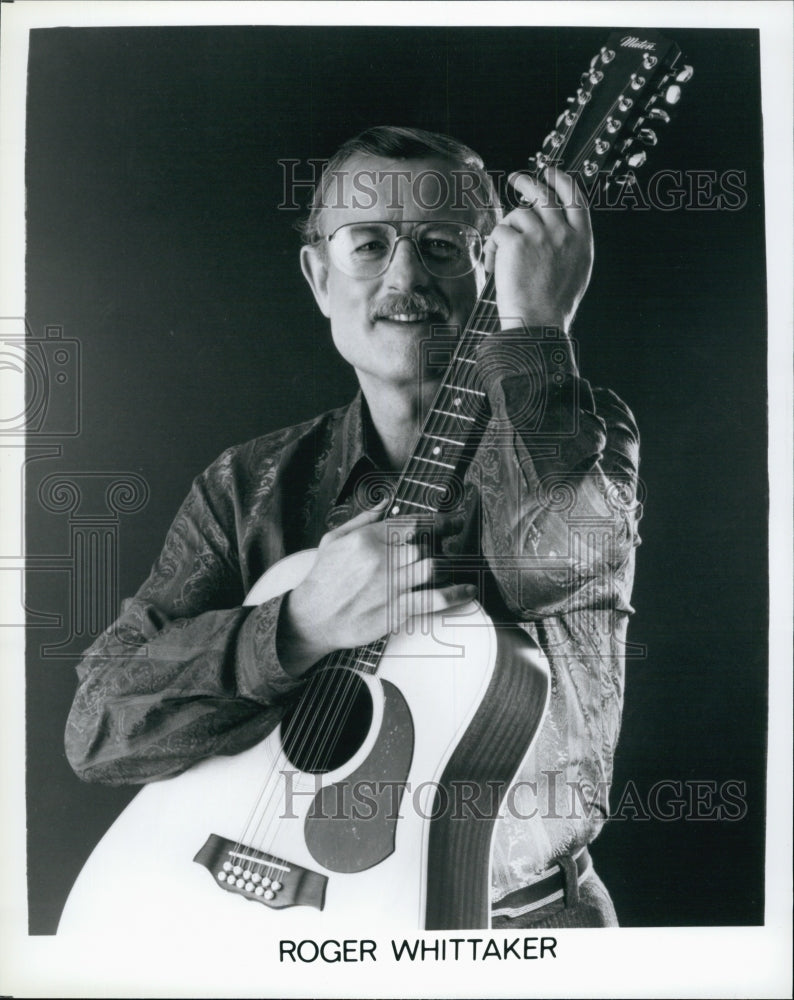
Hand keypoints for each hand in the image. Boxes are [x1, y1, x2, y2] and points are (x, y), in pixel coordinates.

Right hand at [275, 503, 474, 675]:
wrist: (311, 616)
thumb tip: (384, 503)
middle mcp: (381, 559)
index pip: (412, 524)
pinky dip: (455, 594)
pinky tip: (468, 591)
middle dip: (446, 541)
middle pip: (426, 545)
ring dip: (451, 564)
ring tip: (461, 563)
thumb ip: (362, 519)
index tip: (452, 521)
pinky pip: (432, 599)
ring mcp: (390, 585)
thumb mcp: (334, 539)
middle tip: (458, 540)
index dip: (438, 521)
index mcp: (368, 538)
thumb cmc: (322, 578)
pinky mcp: (395, 610)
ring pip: (433, 568)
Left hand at [483, 167, 592, 332]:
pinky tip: (492, 265)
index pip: (575, 198)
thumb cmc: (554, 306)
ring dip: (505, 230)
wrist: (538, 324)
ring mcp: (540, 236)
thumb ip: (569, 246)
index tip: (550, 172)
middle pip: (544, 194)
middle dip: (528, 182)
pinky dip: (491, 247)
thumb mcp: (576, 272)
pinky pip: (499, 231)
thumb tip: (557, 228)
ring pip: (518, 214)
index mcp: (581, 240)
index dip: (561, 180)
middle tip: (516, 178)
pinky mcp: (516, 243)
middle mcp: (563, 233)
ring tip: (498, 253)